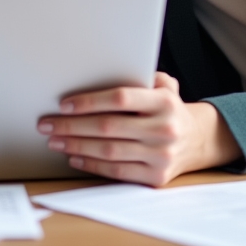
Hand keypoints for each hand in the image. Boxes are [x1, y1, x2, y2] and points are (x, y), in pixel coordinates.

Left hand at [37, 72, 240, 186]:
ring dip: (76, 145)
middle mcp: (164, 128)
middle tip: (47, 124)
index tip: (64, 104)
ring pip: (109, 150)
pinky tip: (75, 156)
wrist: (197, 140)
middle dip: (71, 125)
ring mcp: (161, 155)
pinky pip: (117, 171)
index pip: (120, 98)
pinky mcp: (156, 177)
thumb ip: (140, 74)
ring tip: (55, 140)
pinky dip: (92, 164)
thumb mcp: (164, 85)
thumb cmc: (168, 108)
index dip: (89, 101)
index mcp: (164, 101)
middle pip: (108, 127)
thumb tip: (99, 67)